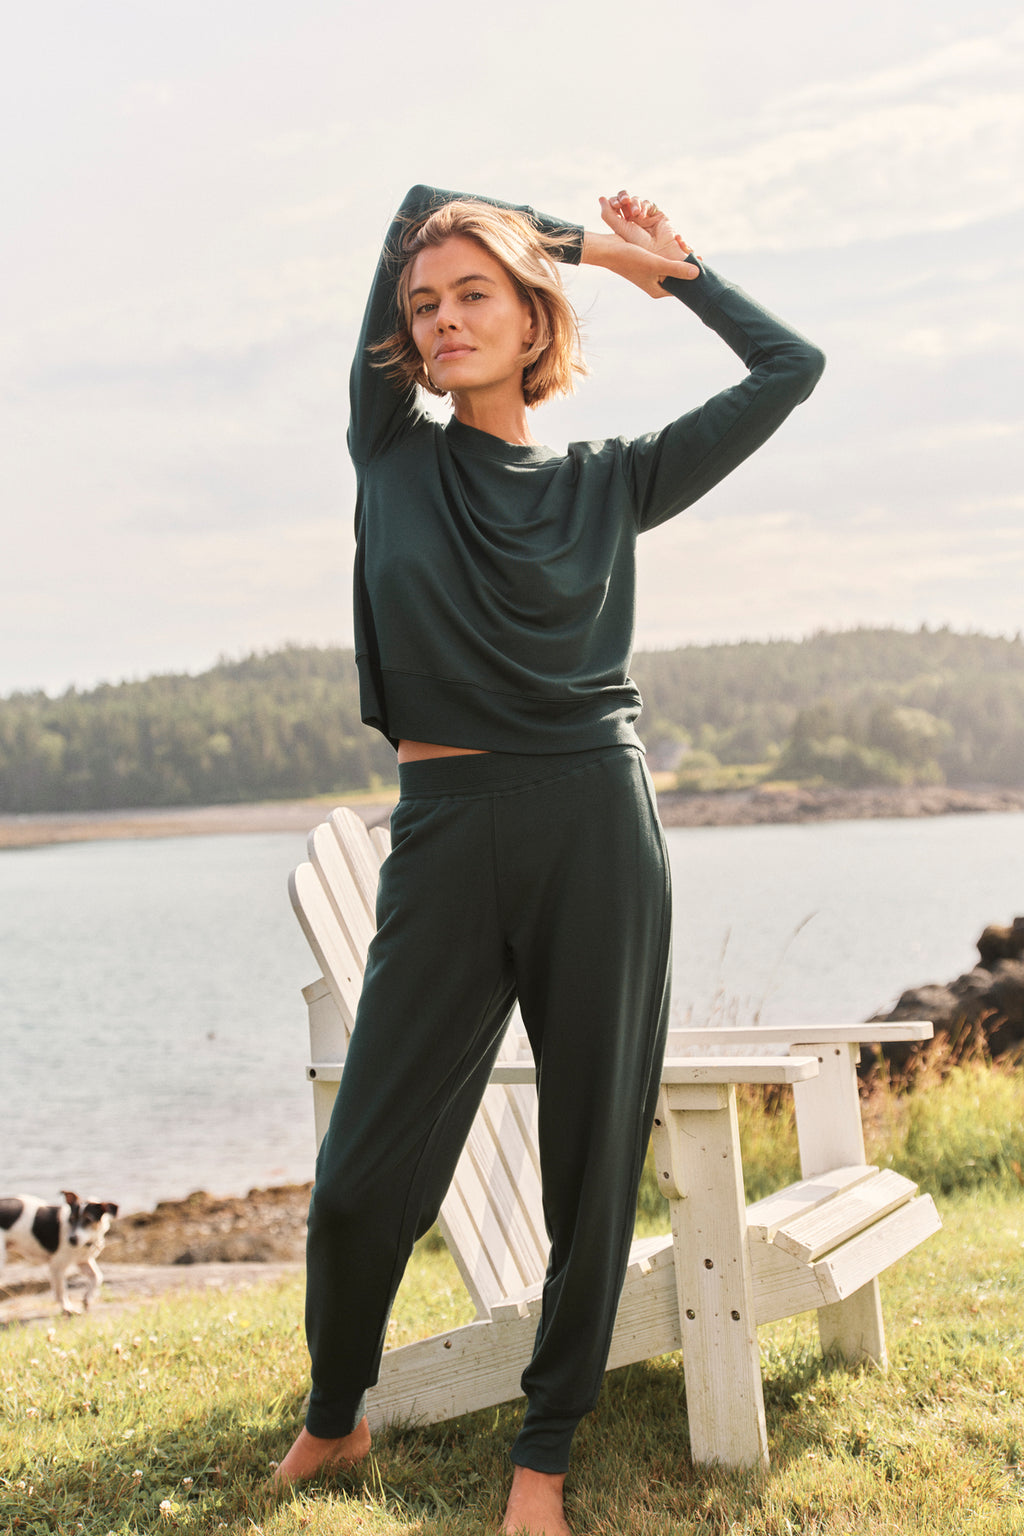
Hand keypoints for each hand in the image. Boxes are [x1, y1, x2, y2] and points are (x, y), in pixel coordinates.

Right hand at [584, 189, 699, 296]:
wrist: (608, 250)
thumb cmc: (630, 258)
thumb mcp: (656, 264)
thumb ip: (676, 269)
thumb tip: (697, 274)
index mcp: (658, 290)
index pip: (682, 287)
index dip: (693, 278)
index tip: (705, 266)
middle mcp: (656, 283)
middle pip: (678, 277)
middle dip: (688, 266)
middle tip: (699, 254)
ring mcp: (652, 273)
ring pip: (672, 266)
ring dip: (680, 256)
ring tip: (689, 246)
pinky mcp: (648, 262)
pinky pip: (665, 257)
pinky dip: (671, 251)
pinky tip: (677, 241)